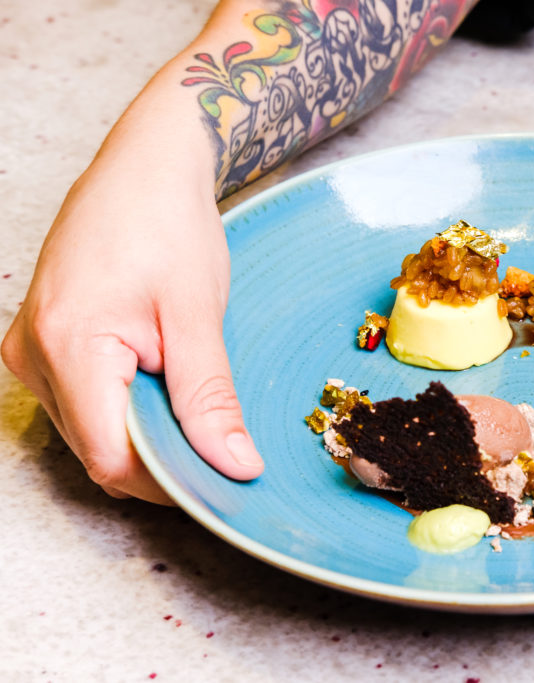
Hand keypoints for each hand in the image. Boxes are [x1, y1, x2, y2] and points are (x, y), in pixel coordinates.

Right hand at [2, 157, 263, 503]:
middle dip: (161, 460)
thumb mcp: (198, 317)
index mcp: (66, 346)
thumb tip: (234, 465)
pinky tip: (164, 385)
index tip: (220, 479)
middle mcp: (32, 355)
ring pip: (91, 431)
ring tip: (192, 400)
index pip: (111, 458)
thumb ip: (211, 398)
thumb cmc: (169, 225)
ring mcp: (30, 350)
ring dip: (146, 434)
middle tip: (221, 442)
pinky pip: (84, 403)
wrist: (146, 167)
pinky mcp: (42, 343)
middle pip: (98, 449)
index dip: (168, 482)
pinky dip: (128, 409)